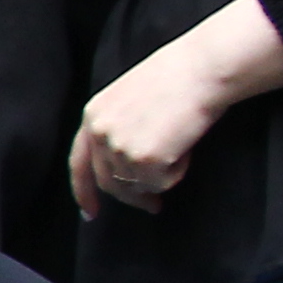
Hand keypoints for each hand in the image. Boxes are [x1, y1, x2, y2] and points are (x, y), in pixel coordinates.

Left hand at [70, 0, 282, 215]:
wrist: (203, 69)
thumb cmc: (179, 78)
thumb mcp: (131, 101)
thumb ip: (120, 131)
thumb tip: (126, 171)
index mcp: (93, 115)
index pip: (80, 163)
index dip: (84, 191)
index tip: (90, 214)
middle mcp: (100, 133)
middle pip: (111, 183)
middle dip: (133, 198)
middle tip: (154, 206)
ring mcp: (119, 148)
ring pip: (140, 185)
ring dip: (164, 174)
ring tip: (180, 143)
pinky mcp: (144, 159)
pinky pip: (162, 183)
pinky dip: (178, 171)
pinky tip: (185, 145)